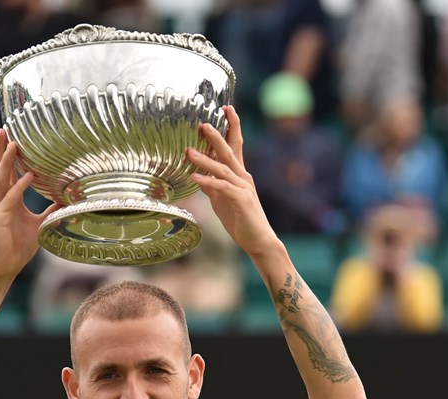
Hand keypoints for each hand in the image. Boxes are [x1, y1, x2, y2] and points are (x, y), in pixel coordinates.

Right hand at [0, 129, 57, 283]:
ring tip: (13, 144)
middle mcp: (1, 199)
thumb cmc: (17, 247)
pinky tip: (28, 176)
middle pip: (0, 169)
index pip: (9, 172)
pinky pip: (11, 199)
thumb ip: (50, 211)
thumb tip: (67, 201)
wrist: (2, 267)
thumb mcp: (39, 225)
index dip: (10, 155)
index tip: (13, 136)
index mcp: (9, 199)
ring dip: (7, 161)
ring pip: (2, 179)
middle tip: (3, 129)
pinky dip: (19, 187)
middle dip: (2, 149)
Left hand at [186, 106, 281, 255]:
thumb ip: (213, 186)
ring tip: (188, 151)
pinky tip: (194, 178)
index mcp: (239, 175)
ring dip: (205, 159)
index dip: (231, 126)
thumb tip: (199, 176)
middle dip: (217, 135)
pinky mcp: (241, 200)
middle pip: (230, 151)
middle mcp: (243, 177)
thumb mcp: (222, 200)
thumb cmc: (241, 221)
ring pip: (223, 168)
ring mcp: (243, 188)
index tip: (226, 108)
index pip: (236, 145)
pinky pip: (222, 188)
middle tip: (203, 122)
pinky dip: (207, 182)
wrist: (259, 241)